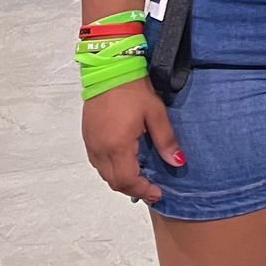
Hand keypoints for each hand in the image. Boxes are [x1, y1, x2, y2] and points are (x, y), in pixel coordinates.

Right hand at [82, 77, 181, 203]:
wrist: (109, 72)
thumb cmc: (135, 91)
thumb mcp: (156, 114)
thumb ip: (166, 140)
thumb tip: (177, 162)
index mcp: (117, 146)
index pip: (127, 180)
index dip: (142, 190)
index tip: (157, 193)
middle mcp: (100, 150)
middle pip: (114, 182)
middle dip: (133, 189)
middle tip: (151, 188)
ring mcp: (91, 145)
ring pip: (104, 174)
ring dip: (121, 180)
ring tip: (141, 177)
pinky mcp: (88, 138)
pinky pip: (98, 163)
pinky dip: (112, 169)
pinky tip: (126, 162)